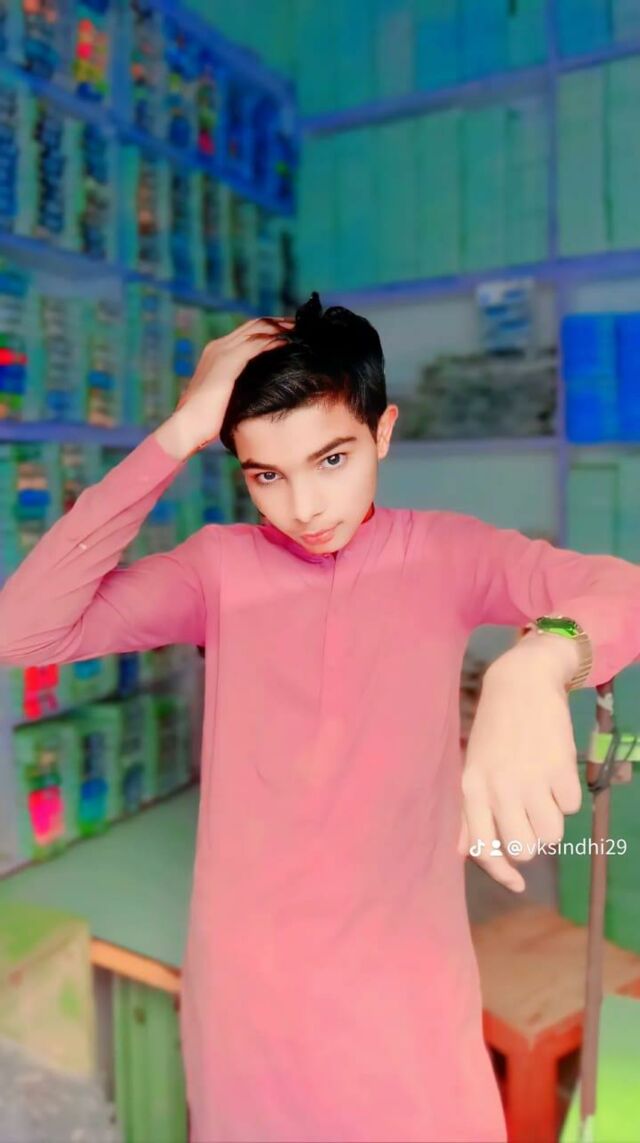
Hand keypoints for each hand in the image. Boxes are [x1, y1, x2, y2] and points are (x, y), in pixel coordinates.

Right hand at [173, 316, 293, 455]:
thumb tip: (260, 394)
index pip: (248, 332)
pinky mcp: (227, 363)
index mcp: (216, 353)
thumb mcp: (225, 398)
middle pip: (255, 325)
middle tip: (301, 326)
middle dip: (279, 323)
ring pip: (257, 329)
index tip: (291, 333)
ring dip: (280, 328)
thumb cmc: (205, 421)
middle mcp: (219, 347)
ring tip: (300, 330)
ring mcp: (222, 353)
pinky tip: (288, 342)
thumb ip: (240, 389)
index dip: (270, 329)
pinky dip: (273, 341)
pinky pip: (255, 344)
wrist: (186, 427)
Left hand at [457, 638, 582, 891]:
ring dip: (552, 821)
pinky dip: (567, 796)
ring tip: (544, 795)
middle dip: (531, 843)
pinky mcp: (560, 767)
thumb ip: (468, 814)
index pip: (485, 849)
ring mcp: (531, 778)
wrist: (521, 683)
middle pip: (524, 850)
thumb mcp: (472, 769)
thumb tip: (463, 855)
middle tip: (530, 821)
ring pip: (552, 835)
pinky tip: (556, 774)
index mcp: (472, 789)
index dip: (502, 874)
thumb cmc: (494, 731)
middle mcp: (499, 788)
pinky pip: (572, 807)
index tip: (518, 884)